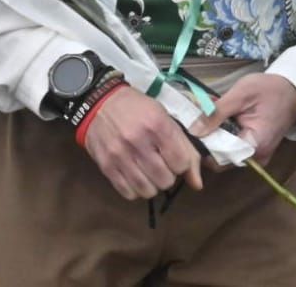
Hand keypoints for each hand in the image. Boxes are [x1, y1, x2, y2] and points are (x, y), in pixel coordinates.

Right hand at [80, 86, 203, 200]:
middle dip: (167, 175)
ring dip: (152, 184)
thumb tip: (197, 184)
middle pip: (165, 181)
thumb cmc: (137, 108)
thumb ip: (185, 148)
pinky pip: (129, 194)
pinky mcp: (106, 166)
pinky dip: (135, 189)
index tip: (174, 157)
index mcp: (157, 125)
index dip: (181, 164)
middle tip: (160, 163)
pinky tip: (134, 175)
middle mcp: (138, 141)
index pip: (181, 163)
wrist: (98, 102)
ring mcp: (120, 155)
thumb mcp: (164, 118)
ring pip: (148, 191)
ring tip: (147, 171)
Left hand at [190, 73, 295, 165]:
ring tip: (205, 115)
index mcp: (254, 146)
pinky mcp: (254, 149)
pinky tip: (217, 118)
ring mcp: (256, 155)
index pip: (219, 160)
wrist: (292, 91)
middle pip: (220, 158)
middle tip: (194, 119)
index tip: (188, 132)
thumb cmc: (269, 90)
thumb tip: (193, 131)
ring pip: (225, 152)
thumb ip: (216, 113)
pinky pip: (233, 147)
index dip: (201, 148)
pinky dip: (223, 134)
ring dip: (213, 135)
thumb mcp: (240, 95)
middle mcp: (256, 158)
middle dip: (205, 139)